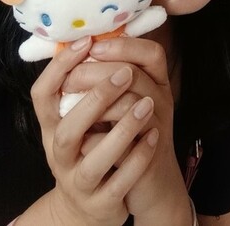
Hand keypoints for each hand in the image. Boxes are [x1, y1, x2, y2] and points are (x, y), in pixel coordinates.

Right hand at [29, 36, 157, 225]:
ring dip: (121, 129)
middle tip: (126, 73)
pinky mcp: (101, 202)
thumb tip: (103, 33)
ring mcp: (79, 182)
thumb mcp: (82, 116)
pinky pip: (120, 182)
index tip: (87, 42)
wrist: (93, 203)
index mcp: (52, 127)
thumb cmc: (90, 145)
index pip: (42, 95)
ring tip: (146, 104)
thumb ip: (87, 82)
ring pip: (93, 160)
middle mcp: (59, 155)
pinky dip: (138, 158)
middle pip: (68, 128)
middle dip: (97, 98)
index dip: (60, 68)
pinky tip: (154, 135)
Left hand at [69, 36, 188, 221]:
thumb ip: (110, 76)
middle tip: (70, 78)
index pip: (152, 52)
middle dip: (95, 72)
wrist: (148, 183)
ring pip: (128, 105)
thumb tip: (77, 50)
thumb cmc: (130, 135)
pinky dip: (95, 139)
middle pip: (133, 74)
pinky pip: (119, 144)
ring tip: (68, 106)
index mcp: (157, 83)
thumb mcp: (125, 102)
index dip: (123, 46)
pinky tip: (81, 137)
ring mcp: (156, 129)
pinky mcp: (145, 159)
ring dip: (93, 103)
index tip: (92, 46)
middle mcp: (161, 101)